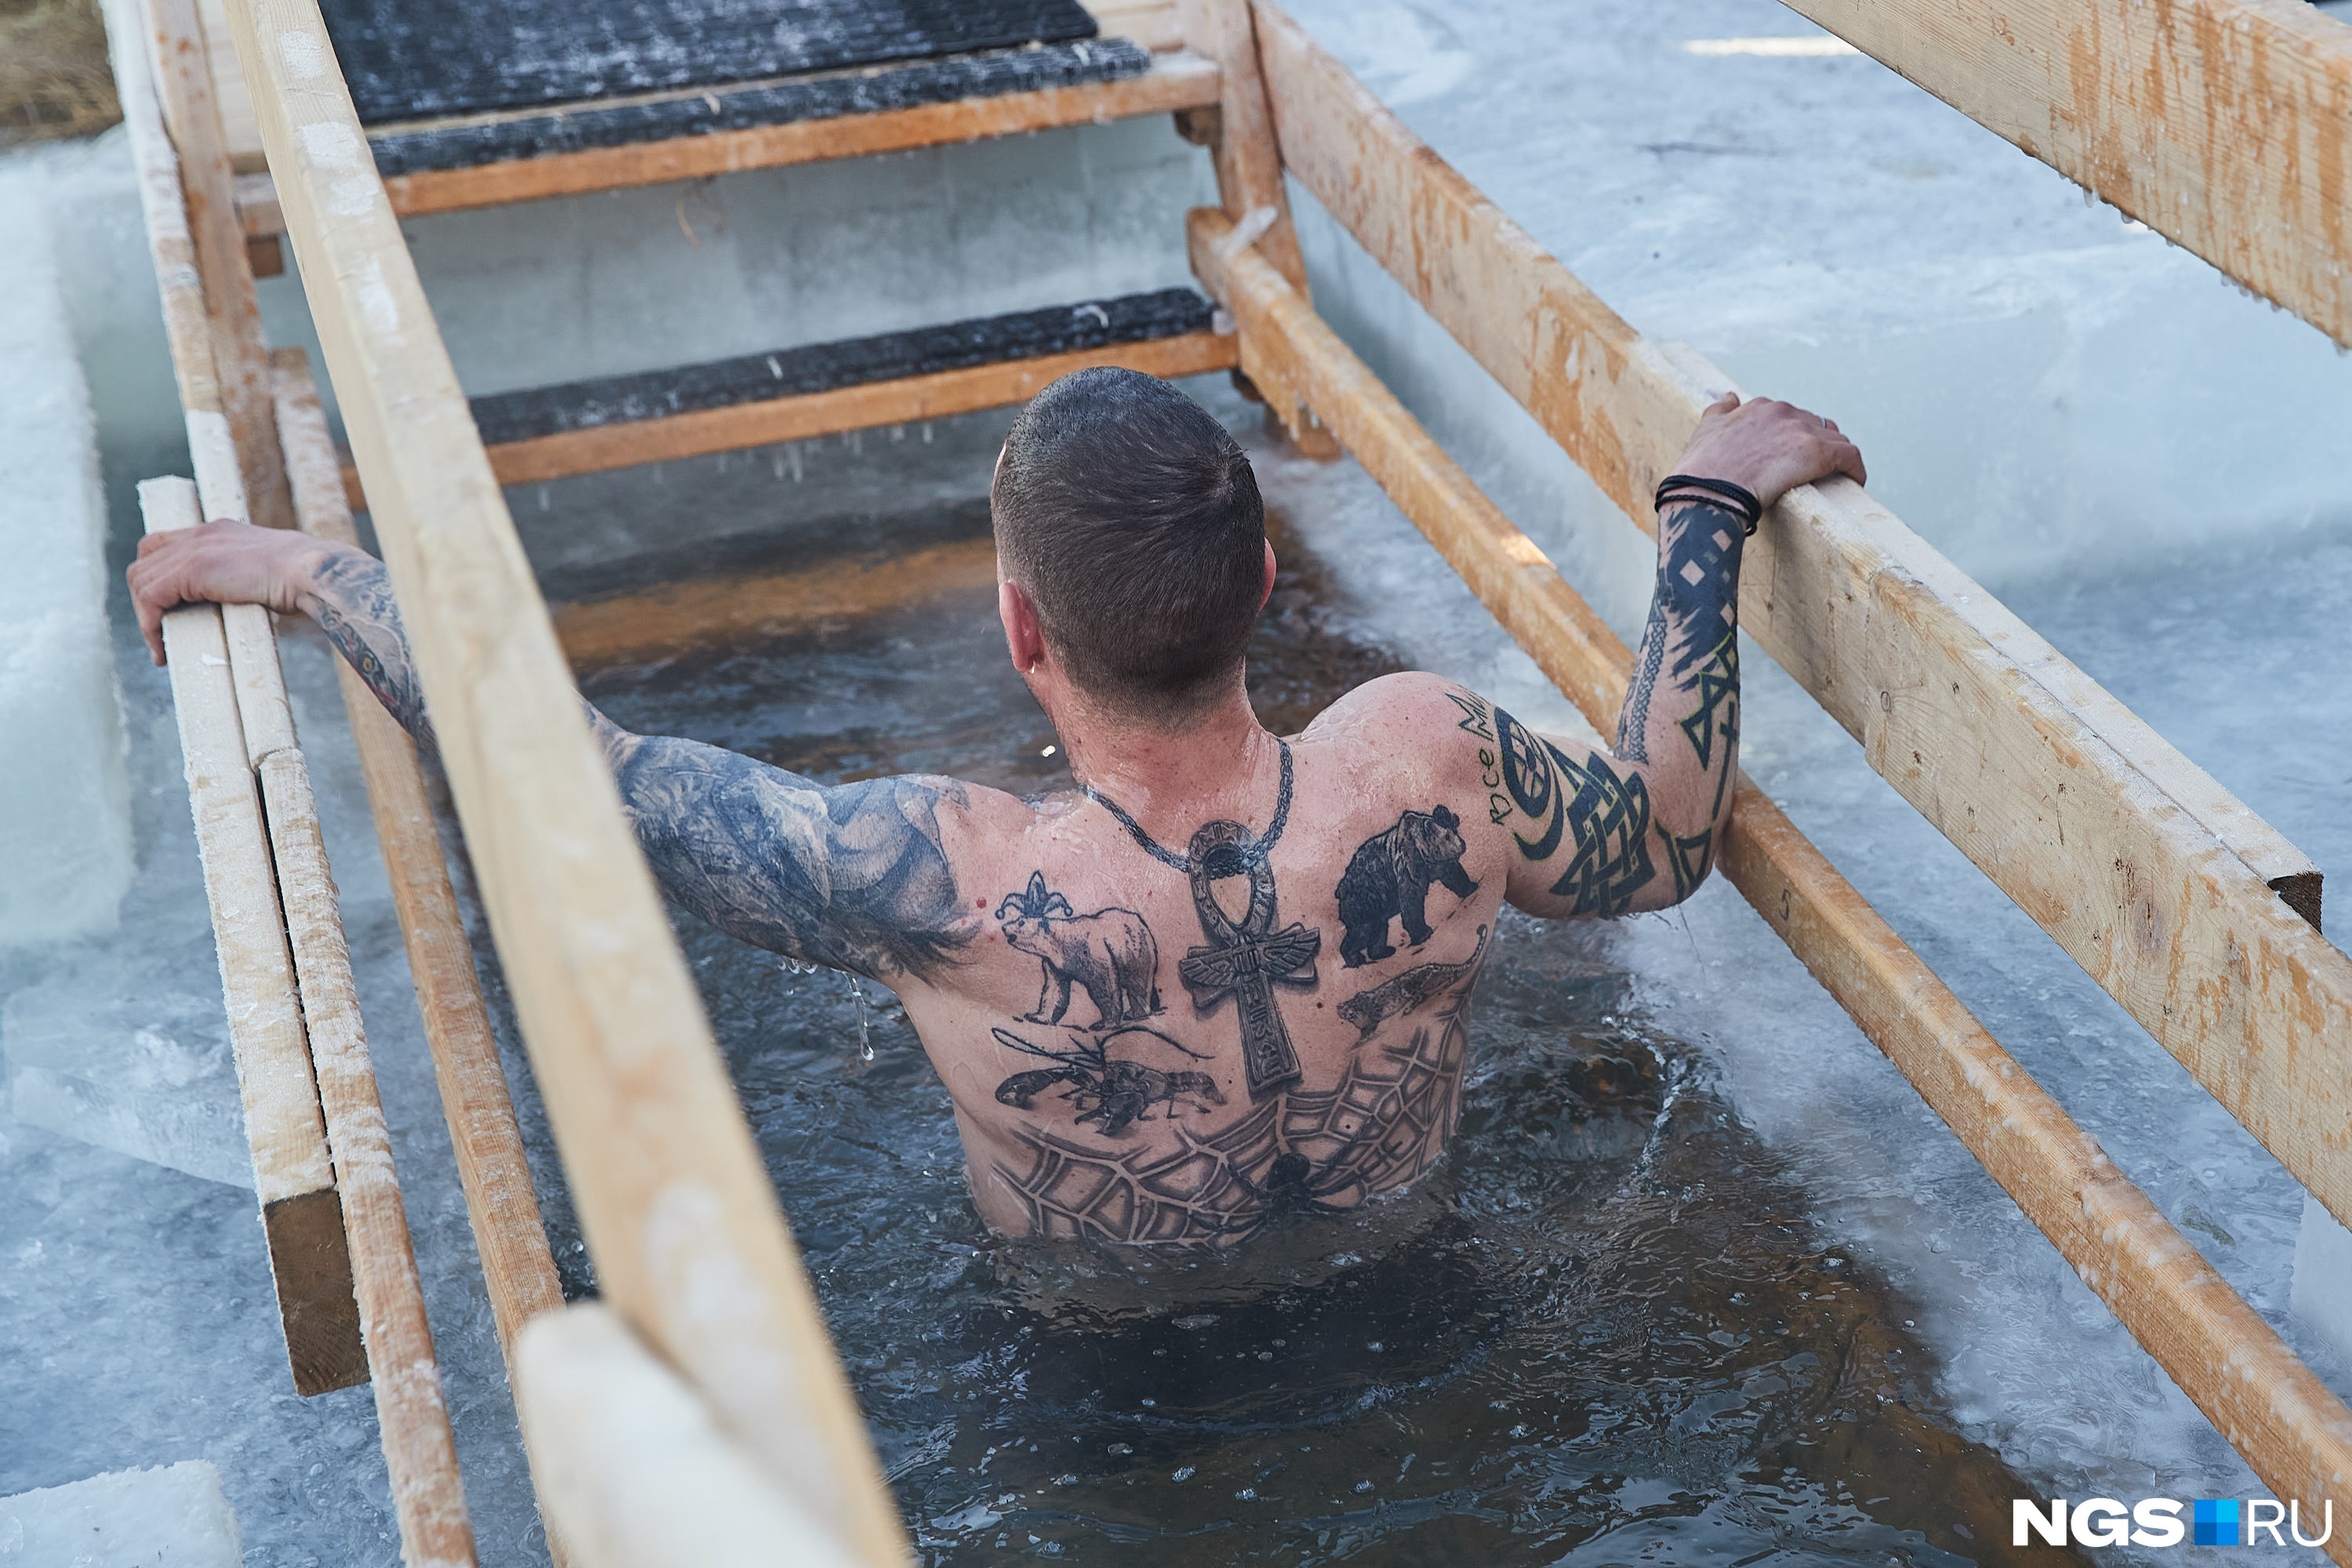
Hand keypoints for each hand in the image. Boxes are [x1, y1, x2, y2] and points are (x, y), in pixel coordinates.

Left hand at [127, 520, 336, 665]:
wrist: (315, 572)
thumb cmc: (307, 580)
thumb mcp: (269, 573)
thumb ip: (248, 579)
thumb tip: (249, 603)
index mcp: (217, 531)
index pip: (164, 545)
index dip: (157, 579)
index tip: (165, 610)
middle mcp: (201, 533)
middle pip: (144, 562)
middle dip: (145, 601)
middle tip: (160, 632)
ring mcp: (195, 548)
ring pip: (141, 581)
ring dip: (146, 617)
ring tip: (160, 645)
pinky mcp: (193, 568)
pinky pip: (151, 597)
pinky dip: (150, 625)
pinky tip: (162, 647)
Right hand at [1670, 394, 1865, 511]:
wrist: (1708, 491)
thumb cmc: (1702, 470)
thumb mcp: (1705, 431)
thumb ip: (1719, 411)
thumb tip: (1729, 396)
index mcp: (1758, 407)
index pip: (1788, 416)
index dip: (1792, 436)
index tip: (1790, 455)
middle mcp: (1782, 412)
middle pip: (1814, 425)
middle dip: (1816, 444)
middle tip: (1813, 470)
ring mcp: (1801, 430)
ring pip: (1835, 438)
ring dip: (1837, 456)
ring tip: (1835, 477)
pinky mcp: (1819, 451)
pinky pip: (1850, 455)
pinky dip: (1855, 468)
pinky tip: (1854, 482)